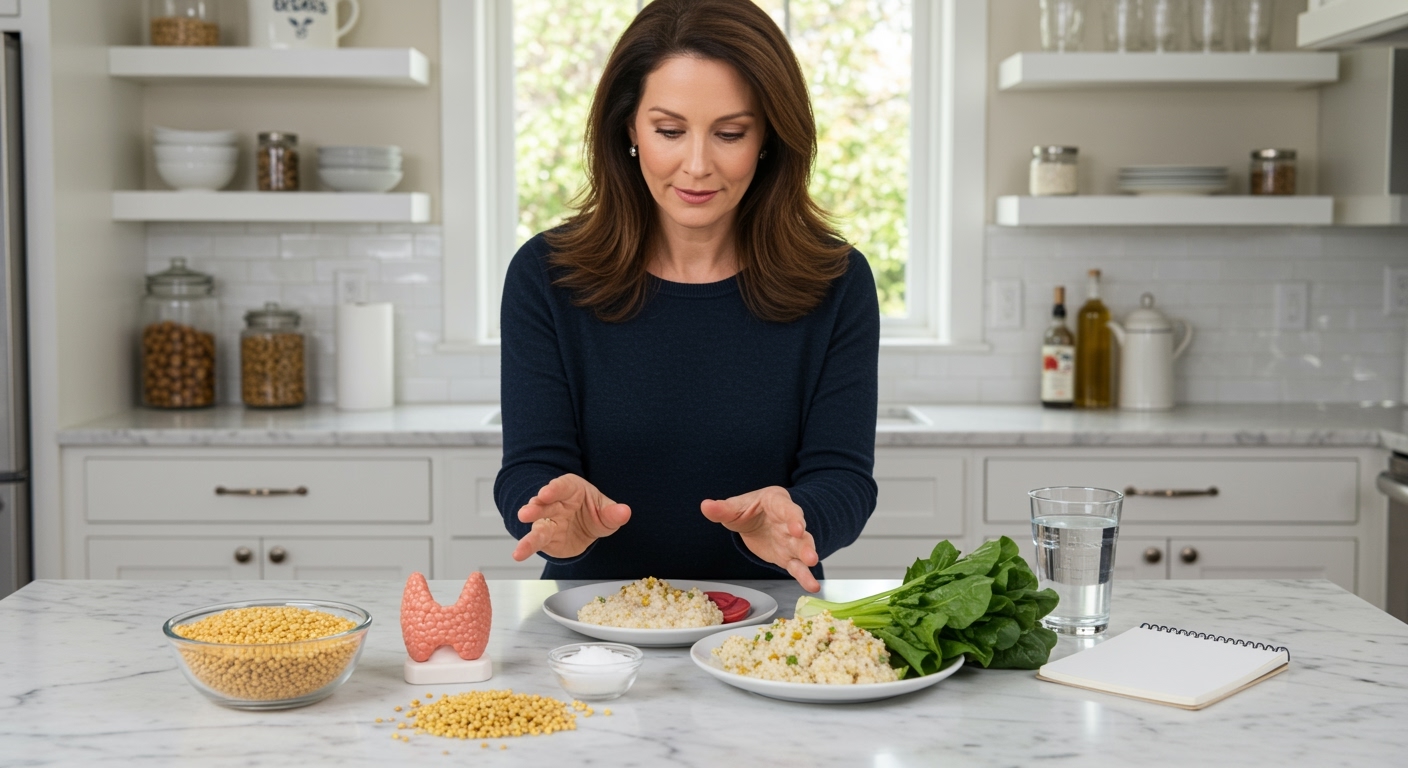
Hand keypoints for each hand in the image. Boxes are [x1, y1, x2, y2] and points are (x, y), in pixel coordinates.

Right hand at [512, 474, 631, 560]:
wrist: (584, 526)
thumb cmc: (593, 511)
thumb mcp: (606, 511)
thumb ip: (613, 513)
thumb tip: (624, 512)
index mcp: (570, 488)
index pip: (561, 486)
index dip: (553, 489)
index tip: (547, 493)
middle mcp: (554, 502)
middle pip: (543, 503)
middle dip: (534, 508)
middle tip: (525, 513)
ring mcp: (547, 519)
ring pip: (536, 523)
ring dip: (527, 533)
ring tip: (520, 542)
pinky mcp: (545, 536)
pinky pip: (535, 541)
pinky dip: (527, 546)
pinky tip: (519, 553)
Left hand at [700, 486, 820, 591]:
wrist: (755, 520)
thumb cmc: (748, 510)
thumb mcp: (734, 508)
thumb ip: (722, 509)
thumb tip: (705, 506)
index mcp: (777, 503)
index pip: (788, 509)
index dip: (794, 518)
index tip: (797, 528)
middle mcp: (789, 522)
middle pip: (800, 532)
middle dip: (805, 544)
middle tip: (810, 556)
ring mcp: (790, 540)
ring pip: (802, 549)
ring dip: (807, 558)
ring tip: (812, 567)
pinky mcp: (788, 557)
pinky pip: (797, 567)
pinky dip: (804, 576)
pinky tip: (812, 586)